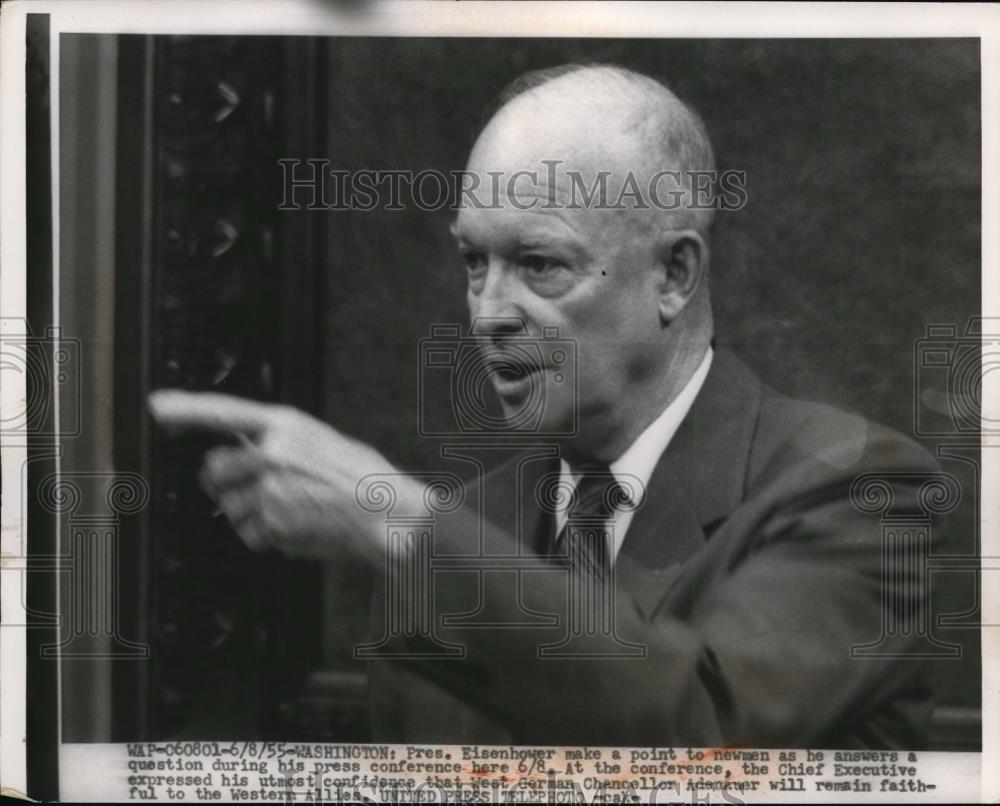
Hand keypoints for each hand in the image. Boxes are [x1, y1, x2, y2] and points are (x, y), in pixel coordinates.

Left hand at [147, 391, 420, 563]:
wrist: (386, 515)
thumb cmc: (364, 478)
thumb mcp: (323, 440)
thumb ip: (281, 441)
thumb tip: (247, 448)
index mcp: (286, 425)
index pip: (224, 411)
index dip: (186, 409)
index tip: (158, 406)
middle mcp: (271, 454)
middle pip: (213, 469)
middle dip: (225, 482)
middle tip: (259, 487)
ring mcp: (268, 490)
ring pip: (228, 506)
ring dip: (250, 513)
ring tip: (292, 509)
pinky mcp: (271, 524)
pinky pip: (248, 534)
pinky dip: (265, 536)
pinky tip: (295, 526)